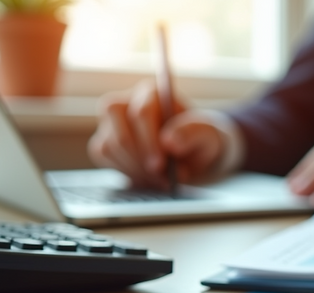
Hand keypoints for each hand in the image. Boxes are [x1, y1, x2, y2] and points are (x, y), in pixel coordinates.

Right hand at [88, 79, 226, 188]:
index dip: (150, 140)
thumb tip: (169, 141)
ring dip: (135, 169)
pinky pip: (103, 157)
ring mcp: (112, 123)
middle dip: (141, 160)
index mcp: (152, 93)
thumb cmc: (201, 139)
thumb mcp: (209, 135)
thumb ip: (193, 133)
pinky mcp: (105, 142)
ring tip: (161, 179)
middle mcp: (127, 103)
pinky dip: (125, 171)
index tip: (161, 164)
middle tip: (162, 178)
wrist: (194, 157)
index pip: (141, 112)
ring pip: (109, 146)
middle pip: (120, 132)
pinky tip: (146, 177)